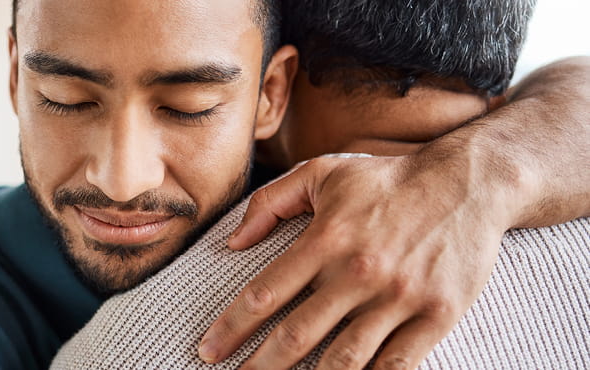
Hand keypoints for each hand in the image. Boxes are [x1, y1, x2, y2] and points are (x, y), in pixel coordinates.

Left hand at [198, 151, 516, 368]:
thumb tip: (233, 242)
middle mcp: (359, 272)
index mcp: (327, 238)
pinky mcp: (435, 316)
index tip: (209, 349)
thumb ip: (270, 201)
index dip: (232, 327)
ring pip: (344, 361)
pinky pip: (396, 367)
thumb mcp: (323, 171)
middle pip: (297, 336)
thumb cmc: (386, 179)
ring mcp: (400, 297)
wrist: (466, 183)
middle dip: (259, 367)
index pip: (265, 293)